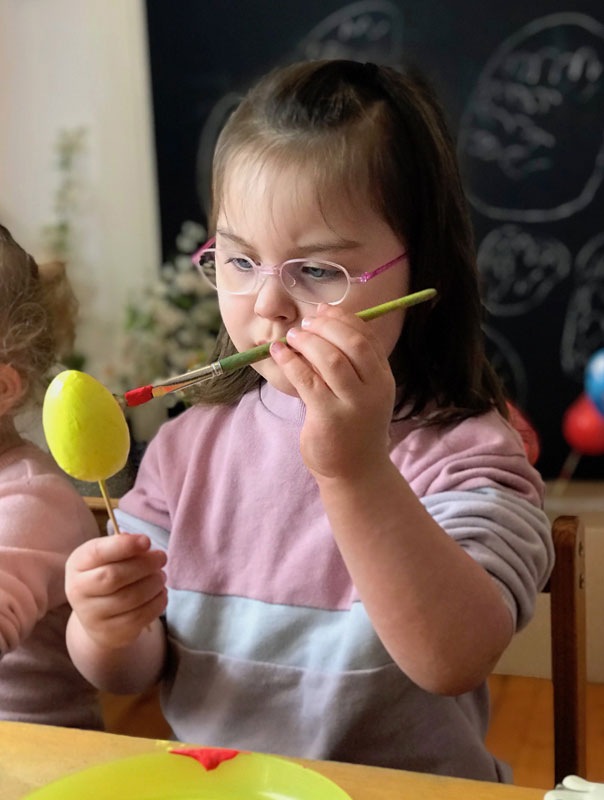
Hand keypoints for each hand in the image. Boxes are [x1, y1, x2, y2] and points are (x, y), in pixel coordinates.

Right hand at [65, 533, 166, 650]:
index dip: (124, 545)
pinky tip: (161, 593)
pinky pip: (139, 616)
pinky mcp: (110, 632)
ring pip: (131, 597)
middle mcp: (78, 590)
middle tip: (161, 558)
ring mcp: (92, 615)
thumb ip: (123, 546)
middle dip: (145, 564)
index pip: (98, 552)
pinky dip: (157, 602)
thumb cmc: (106, 576)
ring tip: (161, 576)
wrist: (97, 619)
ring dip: (154, 583)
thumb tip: (143, 544)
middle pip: (115, 576)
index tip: (147, 541)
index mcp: (77, 564)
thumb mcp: (107, 557)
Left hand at [270, 305, 395, 479]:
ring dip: (307, 342)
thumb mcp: (362, 393)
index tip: (323, 310)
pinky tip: (278, 353)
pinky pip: (307, 380)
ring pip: (331, 359)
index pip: (367, 338)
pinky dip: (290, 361)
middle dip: (325, 327)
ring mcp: (353, 405)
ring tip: (291, 337)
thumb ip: (350, 364)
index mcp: (383, 379)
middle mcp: (374, 390)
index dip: (344, 319)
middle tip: (304, 324)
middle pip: (352, 344)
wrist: (355, 472)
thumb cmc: (353, 428)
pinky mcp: (328, 418)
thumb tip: (321, 321)